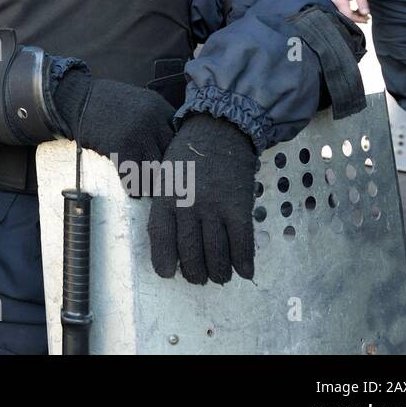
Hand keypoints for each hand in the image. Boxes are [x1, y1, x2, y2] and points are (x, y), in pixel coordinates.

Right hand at [54, 76, 175, 191]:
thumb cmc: (109, 102)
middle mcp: (153, 120)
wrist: (79, 99)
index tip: (177, 164)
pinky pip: (135, 176)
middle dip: (170, 169)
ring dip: (154, 183)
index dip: (180, 152)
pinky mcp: (120, 147)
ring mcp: (137, 134)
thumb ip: (158, 118)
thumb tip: (174, 143)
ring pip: (156, 168)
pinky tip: (135, 191)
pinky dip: (135, 188)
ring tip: (153, 191)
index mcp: (160, 107)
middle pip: (173, 153)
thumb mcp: (140, 101)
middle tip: (169, 184)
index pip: (182, 136)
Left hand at [148, 114, 258, 284]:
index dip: (164, 261)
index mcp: (166, 197)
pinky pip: (242, 243)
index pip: (162, 239)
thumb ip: (164, 204)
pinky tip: (244, 271)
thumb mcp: (164, 174)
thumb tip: (168, 239)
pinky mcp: (239, 207)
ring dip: (218, 272)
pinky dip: (244, 261)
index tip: (168, 273)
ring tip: (219, 277)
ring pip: (216, 253)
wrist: (220, 129)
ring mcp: (215, 207)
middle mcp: (188, 206)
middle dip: (195, 272)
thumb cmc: (189, 153)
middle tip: (198, 277)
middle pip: (190, 252)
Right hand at [330, 0, 369, 22]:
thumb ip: (362, 2)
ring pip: (345, 15)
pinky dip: (352, 12)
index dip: (359, 19)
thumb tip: (366, 14)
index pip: (348, 15)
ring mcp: (335, 4)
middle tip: (368, 18)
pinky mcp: (337, 3)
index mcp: (339, 2)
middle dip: (357, 19)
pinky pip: (344, 11)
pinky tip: (358, 11)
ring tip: (364, 15)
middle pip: (346, 17)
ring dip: (355, 16)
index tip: (368, 18)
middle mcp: (335, 4)